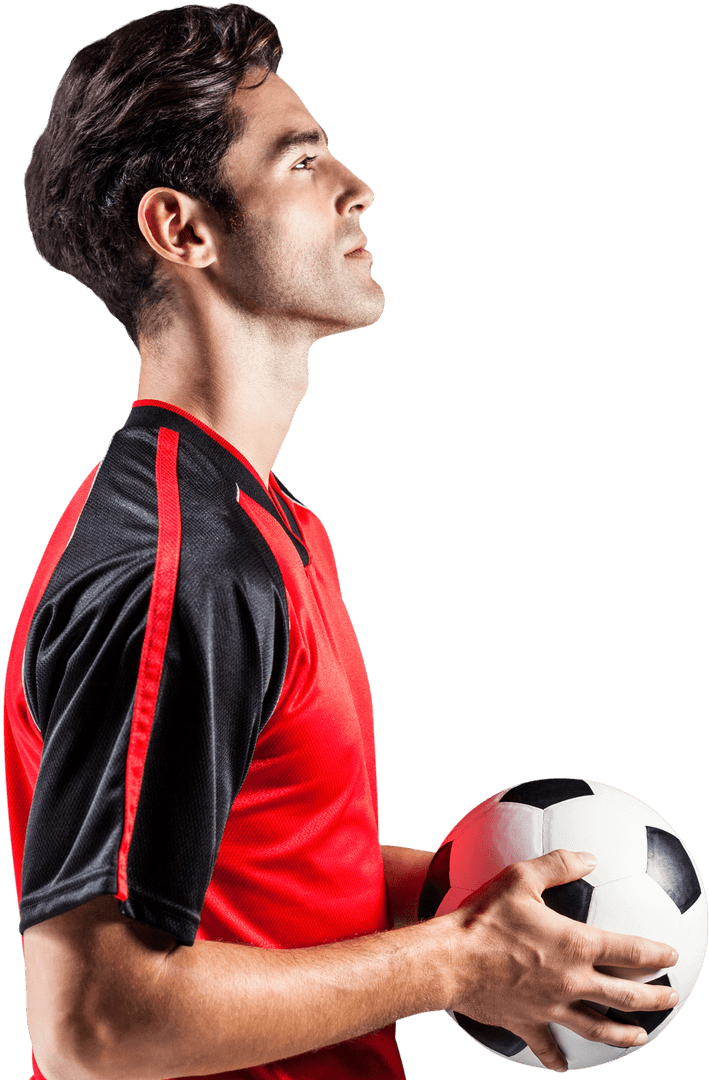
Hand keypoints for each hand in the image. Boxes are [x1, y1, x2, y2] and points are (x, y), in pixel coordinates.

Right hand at [438, 849, 678, 1071]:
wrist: (449, 961)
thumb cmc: (483, 917)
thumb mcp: (519, 878)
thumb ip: (557, 865)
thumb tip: (589, 856)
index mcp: (575, 945)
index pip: (629, 952)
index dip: (656, 954)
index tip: (673, 956)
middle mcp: (571, 982)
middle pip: (626, 997)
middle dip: (655, 999)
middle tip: (672, 998)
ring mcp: (551, 1008)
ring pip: (598, 1028)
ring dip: (624, 1034)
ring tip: (641, 1037)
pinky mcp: (527, 1024)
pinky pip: (547, 1047)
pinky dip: (558, 1058)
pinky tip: (563, 1066)